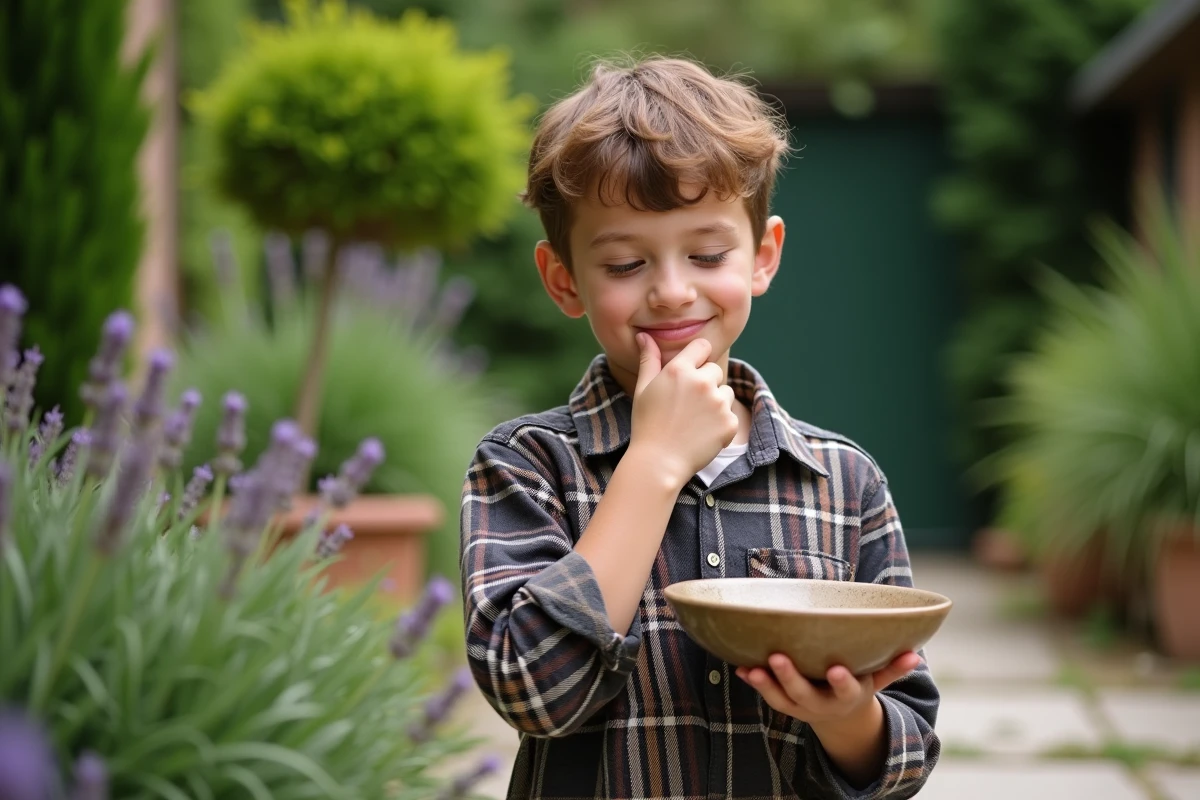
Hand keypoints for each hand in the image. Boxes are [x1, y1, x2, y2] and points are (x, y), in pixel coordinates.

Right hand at [628, 334, 738, 488]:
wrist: (659, 462)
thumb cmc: (647, 424)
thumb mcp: (643, 389)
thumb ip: (649, 359)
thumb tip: (645, 336)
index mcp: (679, 369)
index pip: (702, 346)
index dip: (697, 357)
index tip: (691, 371)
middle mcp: (702, 381)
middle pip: (714, 370)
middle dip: (705, 383)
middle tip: (686, 405)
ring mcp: (718, 402)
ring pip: (725, 392)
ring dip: (715, 402)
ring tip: (694, 420)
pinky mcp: (730, 422)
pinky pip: (731, 414)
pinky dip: (720, 423)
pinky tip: (702, 434)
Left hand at [735, 651, 920, 728]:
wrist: (839, 717)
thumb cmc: (858, 684)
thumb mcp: (877, 681)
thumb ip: (893, 668)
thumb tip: (915, 654)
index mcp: (848, 696)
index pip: (846, 689)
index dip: (841, 681)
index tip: (836, 669)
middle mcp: (822, 704)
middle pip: (804, 694)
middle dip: (791, 677)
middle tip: (778, 657)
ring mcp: (800, 706)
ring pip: (781, 699)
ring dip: (765, 684)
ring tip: (751, 669)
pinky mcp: (784, 704)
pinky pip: (767, 696)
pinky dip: (753, 683)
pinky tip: (739, 667)